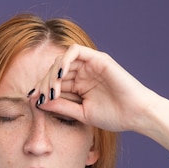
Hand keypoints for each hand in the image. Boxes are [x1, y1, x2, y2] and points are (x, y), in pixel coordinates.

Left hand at [29, 44, 155, 132]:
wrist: (135, 114)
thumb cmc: (113, 116)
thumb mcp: (81, 113)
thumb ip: (61, 106)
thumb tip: (38, 102)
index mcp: (78, 85)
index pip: (54, 83)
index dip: (41, 90)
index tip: (33, 102)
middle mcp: (82, 73)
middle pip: (54, 71)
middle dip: (44, 83)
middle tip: (40, 96)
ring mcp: (90, 64)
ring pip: (61, 61)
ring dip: (52, 74)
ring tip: (51, 89)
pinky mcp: (98, 58)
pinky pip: (75, 51)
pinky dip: (64, 61)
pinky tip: (59, 76)